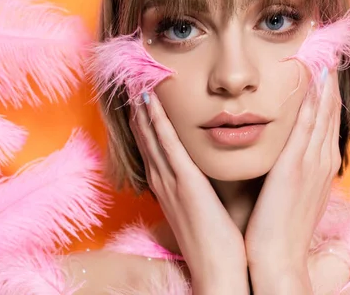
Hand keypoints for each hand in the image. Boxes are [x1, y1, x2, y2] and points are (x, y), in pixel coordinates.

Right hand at [129, 92, 248, 294]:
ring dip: (141, 108)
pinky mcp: (184, 183)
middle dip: (137, 108)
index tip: (142, 94)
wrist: (218, 269)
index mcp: (169, 185)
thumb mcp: (204, 207)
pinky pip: (167, 146)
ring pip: (151, 136)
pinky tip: (150, 102)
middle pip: (145, 136)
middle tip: (131, 80)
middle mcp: (163, 180)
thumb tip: (207, 168)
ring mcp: (170, 181)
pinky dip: (157, 123)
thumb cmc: (216, 241)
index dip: (145, 119)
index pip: (153, 145)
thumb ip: (201, 185)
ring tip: (134, 81)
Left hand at [244, 69, 341, 293]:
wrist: (278, 256)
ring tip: (323, 51)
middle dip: (329, 79)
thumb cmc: (280, 227)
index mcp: (320, 166)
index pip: (327, 120)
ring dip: (324, 81)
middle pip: (330, 110)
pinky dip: (314, 100)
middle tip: (328, 48)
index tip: (324, 66)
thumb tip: (288, 153)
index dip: (328, 92)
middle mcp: (321, 160)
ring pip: (323, 112)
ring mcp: (312, 162)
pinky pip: (308, 125)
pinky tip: (313, 77)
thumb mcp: (293, 193)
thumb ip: (293, 169)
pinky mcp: (296, 167)